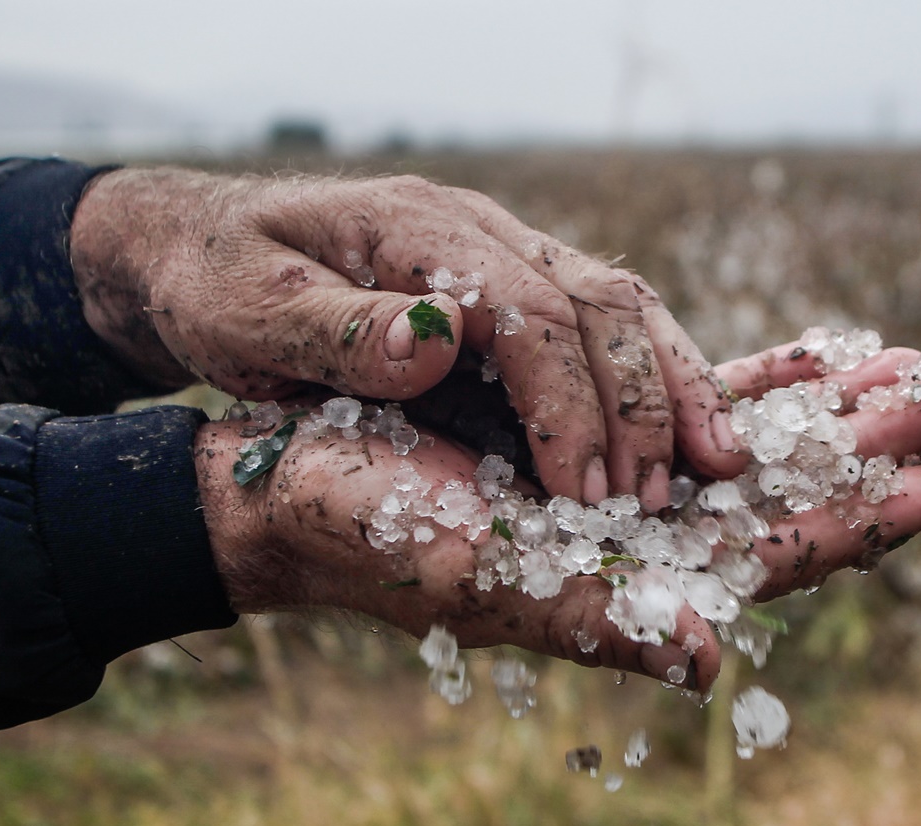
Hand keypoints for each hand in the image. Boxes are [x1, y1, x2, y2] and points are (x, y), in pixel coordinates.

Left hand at [72, 169, 744, 510]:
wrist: (204, 247)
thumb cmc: (220, 287)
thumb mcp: (248, 317)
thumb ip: (337, 330)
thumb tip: (434, 342)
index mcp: (416, 231)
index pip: (528, 312)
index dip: (568, 405)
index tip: (585, 492)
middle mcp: (477, 232)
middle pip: (597, 301)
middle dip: (643, 402)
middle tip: (665, 499)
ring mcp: (499, 251)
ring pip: (617, 306)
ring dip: (672, 385)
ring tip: (716, 462)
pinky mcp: (507, 286)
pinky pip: (599, 324)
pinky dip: (649, 377)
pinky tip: (677, 430)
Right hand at [192, 346, 920, 690]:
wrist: (296, 483)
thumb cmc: (369, 533)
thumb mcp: (479, 575)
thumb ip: (595, 617)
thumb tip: (711, 655)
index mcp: (622, 584)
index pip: (765, 558)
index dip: (850, 523)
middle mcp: (634, 539)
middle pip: (776, 494)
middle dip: (861, 448)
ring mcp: (617, 483)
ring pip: (746, 443)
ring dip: (824, 409)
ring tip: (904, 363)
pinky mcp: (585, 430)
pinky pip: (689, 400)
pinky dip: (750, 376)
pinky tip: (804, 353)